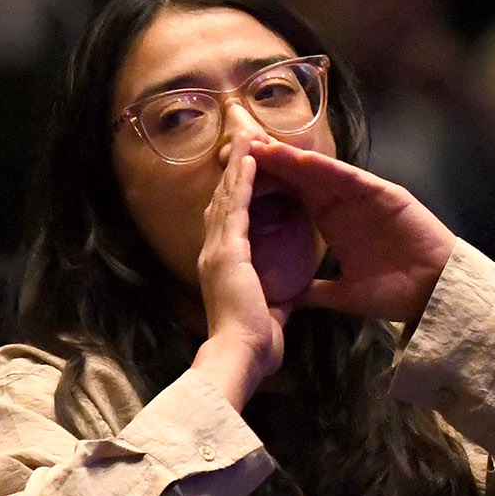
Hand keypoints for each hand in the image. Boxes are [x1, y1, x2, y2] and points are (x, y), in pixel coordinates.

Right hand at [195, 137, 291, 399]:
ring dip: (237, 167)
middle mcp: (213, 255)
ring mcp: (217, 250)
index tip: (243, 179)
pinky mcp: (229, 249)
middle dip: (232, 174)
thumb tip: (282, 301)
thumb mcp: (265, 316)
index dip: (233, 200)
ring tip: (246, 139)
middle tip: (240, 145)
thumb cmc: (252, 346)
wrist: (238, 356)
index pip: (227, 225)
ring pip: (227, 197)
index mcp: (220, 271)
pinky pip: (237, 206)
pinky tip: (251, 159)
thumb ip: (272, 303)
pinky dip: (243, 180)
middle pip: (221, 203)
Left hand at [244, 136, 457, 327]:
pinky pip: (353, 179)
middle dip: (272, 163)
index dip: (265, 186)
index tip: (232, 178)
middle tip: (239, 147)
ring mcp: (365, 198)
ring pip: (323, 173)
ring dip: (294, 159)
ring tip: (265, 146)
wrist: (436, 296)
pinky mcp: (386, 195)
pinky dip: (329, 169)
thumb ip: (316, 291)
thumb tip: (287, 299)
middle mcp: (344, 205)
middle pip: (301, 178)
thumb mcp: (344, 294)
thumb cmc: (396, 293)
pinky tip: (306, 160)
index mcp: (332, 223)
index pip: (291, 198)